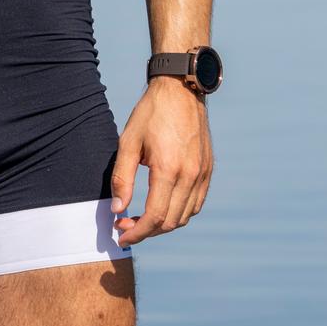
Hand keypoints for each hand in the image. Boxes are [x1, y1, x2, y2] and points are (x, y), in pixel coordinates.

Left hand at [110, 75, 212, 245]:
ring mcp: (203, 174)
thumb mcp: (128, 142)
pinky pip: (196, 204)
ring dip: (163, 225)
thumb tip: (118, 209)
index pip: (154, 216)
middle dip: (146, 231)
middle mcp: (190, 176)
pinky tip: (162, 206)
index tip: (121, 235)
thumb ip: (122, 178)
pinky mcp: (208, 171)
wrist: (180, 90)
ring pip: (185, 216)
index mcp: (169, 169)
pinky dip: (179, 213)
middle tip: (125, 225)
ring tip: (141, 218)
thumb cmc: (150, 114)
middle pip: (170, 222)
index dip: (137, 232)